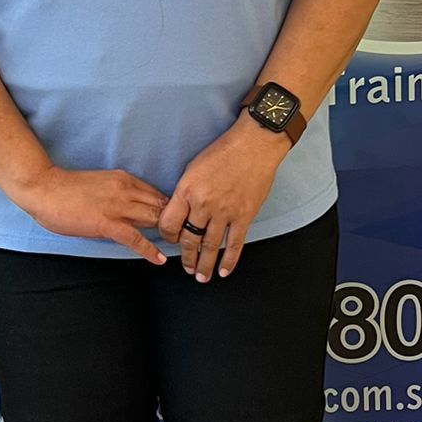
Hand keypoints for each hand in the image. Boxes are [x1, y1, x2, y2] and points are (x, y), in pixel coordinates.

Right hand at [17, 165, 169, 264]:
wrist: (44, 188)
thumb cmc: (66, 188)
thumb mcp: (100, 184)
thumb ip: (118, 194)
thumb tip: (130, 209)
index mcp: (124, 179)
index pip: (156, 194)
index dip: (168, 208)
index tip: (175, 220)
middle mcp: (126, 190)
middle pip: (161, 206)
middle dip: (173, 221)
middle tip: (181, 236)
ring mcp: (117, 207)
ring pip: (153, 220)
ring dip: (166, 234)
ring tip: (175, 247)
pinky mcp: (107, 224)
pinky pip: (135, 239)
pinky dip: (150, 250)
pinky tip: (159, 259)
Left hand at [159, 117, 286, 280]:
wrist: (254, 145)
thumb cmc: (223, 151)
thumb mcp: (193, 168)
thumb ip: (185, 193)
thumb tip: (181, 213)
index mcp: (187, 191)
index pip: (169, 224)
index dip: (167, 236)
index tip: (171, 239)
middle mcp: (203, 204)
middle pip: (189, 239)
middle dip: (186, 257)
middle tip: (186, 268)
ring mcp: (225, 212)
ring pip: (210, 246)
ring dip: (204, 264)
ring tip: (201, 277)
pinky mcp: (244, 215)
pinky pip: (235, 244)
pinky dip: (229, 260)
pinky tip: (224, 271)